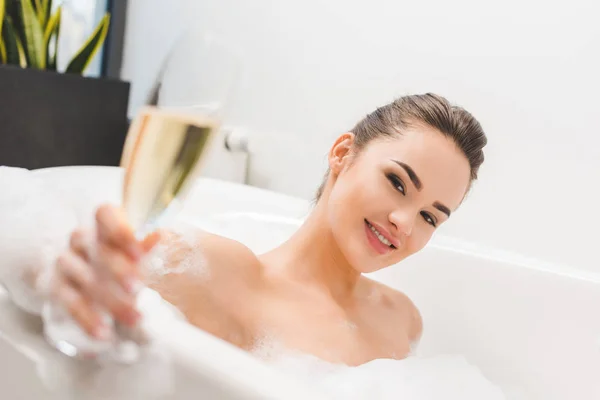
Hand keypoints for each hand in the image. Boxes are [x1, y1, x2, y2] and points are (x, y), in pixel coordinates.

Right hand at [50, 204, 159, 339]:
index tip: (140, 254)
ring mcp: (65, 262)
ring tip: (135, 318)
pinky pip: (70, 303)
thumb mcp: (131, 251)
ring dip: (111, 301)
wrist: (76, 274)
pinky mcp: (55, 287)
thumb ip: (144, 246)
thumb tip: (160, 235)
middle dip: (118, 270)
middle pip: (97, 249)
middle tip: (139, 288)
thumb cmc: (115, 257)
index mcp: (102, 224)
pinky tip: (105, 333)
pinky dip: (88, 319)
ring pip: (85, 279)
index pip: (105, 214)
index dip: (120, 231)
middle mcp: (80, 239)